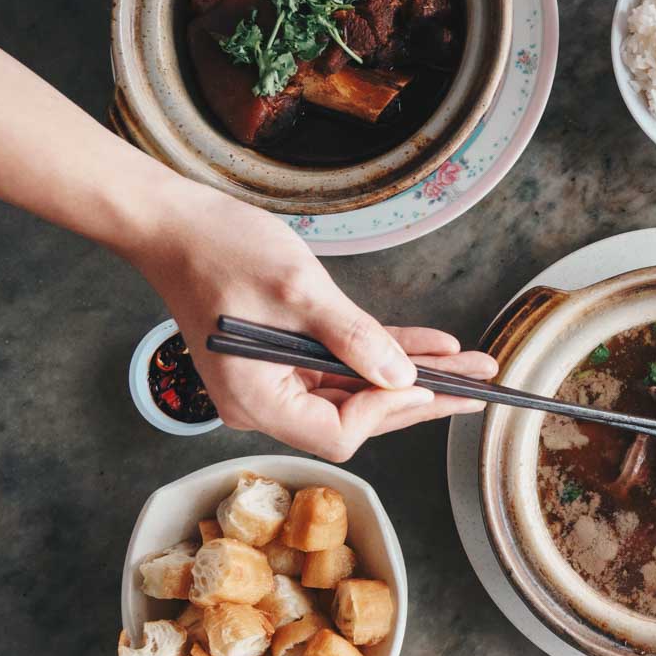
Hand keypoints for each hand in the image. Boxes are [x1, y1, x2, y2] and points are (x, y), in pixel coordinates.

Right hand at [128, 183, 495, 460]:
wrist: (174, 223)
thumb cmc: (221, 250)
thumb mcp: (299, 292)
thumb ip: (353, 339)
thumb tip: (403, 380)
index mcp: (257, 399)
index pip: (340, 432)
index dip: (388, 409)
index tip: (426, 381)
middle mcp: (265, 401)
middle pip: (358, 415)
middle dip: (423, 397)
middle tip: (482, 389)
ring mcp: (275, 381)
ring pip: (359, 388)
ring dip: (415, 375)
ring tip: (472, 367)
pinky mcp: (285, 357)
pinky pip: (344, 363)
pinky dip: (385, 354)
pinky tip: (436, 347)